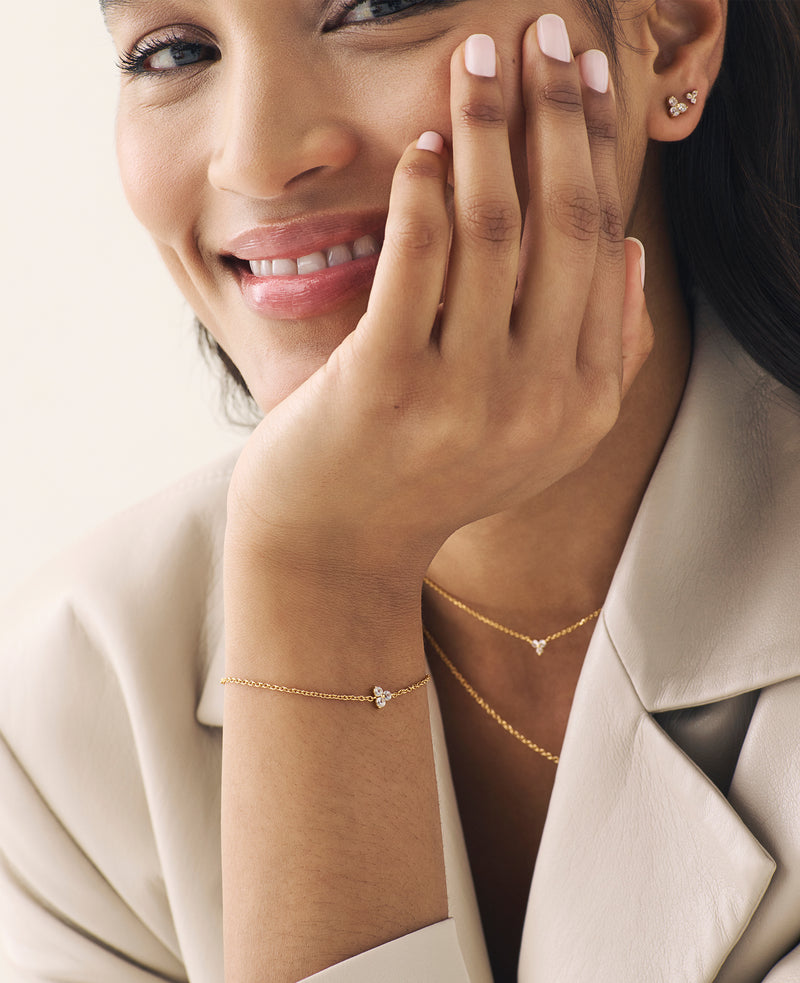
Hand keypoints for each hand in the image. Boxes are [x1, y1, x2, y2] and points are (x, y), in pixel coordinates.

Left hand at [228, 22, 652, 585]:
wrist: (338, 542)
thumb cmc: (432, 473)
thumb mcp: (539, 435)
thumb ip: (603, 355)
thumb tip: (634, 252)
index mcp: (582, 402)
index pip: (603, 246)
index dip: (599, 149)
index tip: (591, 79)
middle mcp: (538, 400)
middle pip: (562, 223)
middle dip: (559, 112)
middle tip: (550, 33)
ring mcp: (463, 396)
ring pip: (493, 227)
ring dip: (489, 127)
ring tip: (479, 59)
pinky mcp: (387, 384)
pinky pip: (417, 258)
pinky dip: (423, 187)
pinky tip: (420, 140)